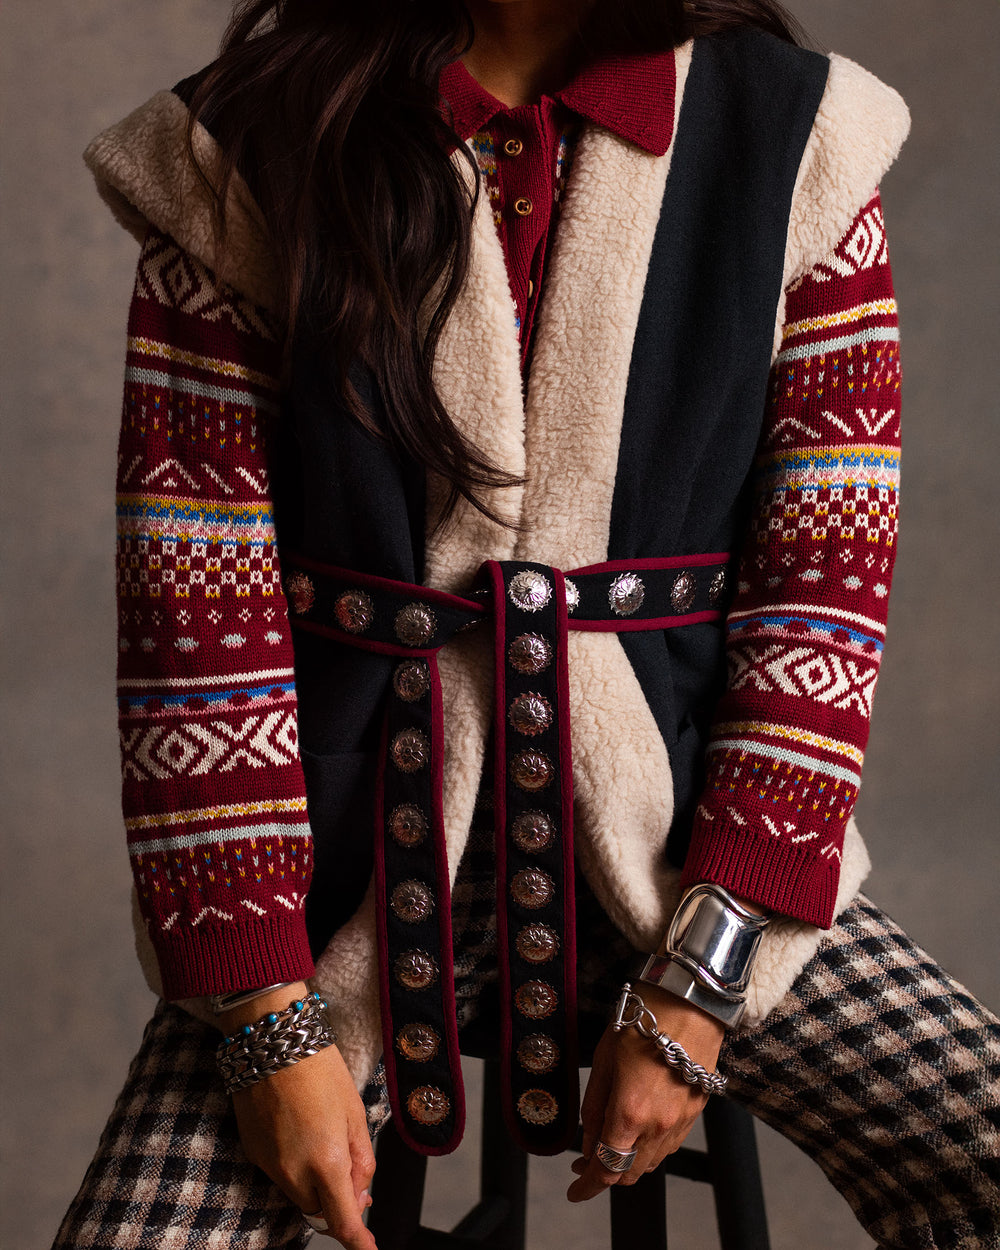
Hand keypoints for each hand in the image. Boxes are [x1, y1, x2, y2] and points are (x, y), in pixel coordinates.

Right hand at [220, 984, 376, 1247]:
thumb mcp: (354, 1110)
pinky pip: (280, 1173)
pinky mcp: (252, 1152)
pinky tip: (302, 1130)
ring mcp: (269, 1163)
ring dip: (316, 1182)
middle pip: (320, 1208)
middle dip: (338, 1199)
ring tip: (325, 1139)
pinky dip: (295, 1165)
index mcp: (327, 1160)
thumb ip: (361, 1157)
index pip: (344, 1220)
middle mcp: (294, 1170)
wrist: (272, 1039)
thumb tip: (362, 1191)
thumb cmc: (319, 1067)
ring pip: (298, 1193)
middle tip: (353, 1170)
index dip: (359, 1242)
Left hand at [567, 983, 724, 1201]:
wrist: (689, 1003)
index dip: (588, 1186)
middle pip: (629, 1173)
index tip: (575, 1190)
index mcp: (630, 1113)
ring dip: (628, 1163)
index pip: (606, 1169)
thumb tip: (587, 1142)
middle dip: (604, 1174)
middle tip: (583, 1163)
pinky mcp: (695, 1112)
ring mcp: (681, 1122)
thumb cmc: (643, 1022)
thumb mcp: (603, 1061)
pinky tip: (637, 1132)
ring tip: (609, 1144)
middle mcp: (659, 1126)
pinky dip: (649, 1149)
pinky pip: (669, 1145)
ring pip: (651, 1162)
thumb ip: (593, 1108)